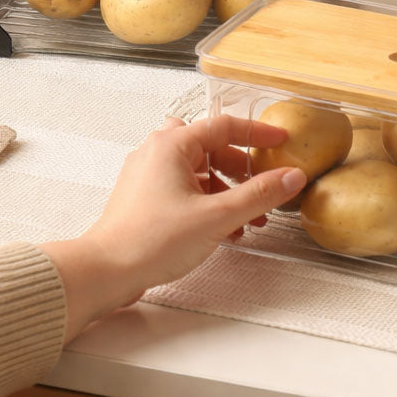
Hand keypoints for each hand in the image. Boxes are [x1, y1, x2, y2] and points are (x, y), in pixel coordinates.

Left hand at [41, 115, 305, 340]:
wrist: (107, 270)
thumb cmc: (151, 240)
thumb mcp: (216, 216)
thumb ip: (257, 195)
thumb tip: (290, 177)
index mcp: (173, 144)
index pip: (224, 126)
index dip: (257, 133)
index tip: (280, 141)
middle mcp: (158, 151)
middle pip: (212, 148)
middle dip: (242, 172)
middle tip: (264, 190)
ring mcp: (148, 174)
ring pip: (199, 171)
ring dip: (226, 191)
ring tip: (247, 221)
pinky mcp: (145, 197)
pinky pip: (185, 189)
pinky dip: (207, 202)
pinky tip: (223, 230)